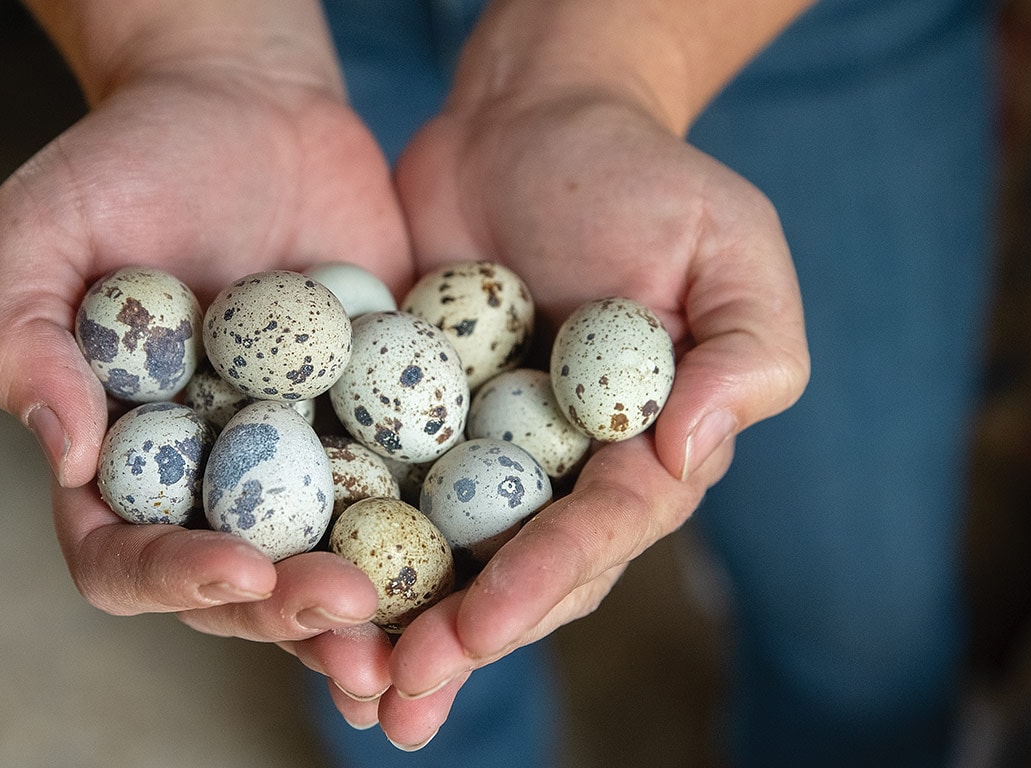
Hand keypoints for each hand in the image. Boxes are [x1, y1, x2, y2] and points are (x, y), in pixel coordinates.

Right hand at [0, 52, 411, 700]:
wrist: (246, 101)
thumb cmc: (125, 160)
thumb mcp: (40, 229)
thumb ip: (20, 338)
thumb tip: (67, 456)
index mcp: (117, 457)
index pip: (121, 556)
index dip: (171, 577)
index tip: (236, 565)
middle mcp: (207, 478)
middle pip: (235, 586)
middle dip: (285, 613)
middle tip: (345, 605)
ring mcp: (298, 458)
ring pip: (326, 563)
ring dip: (367, 609)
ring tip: (412, 631)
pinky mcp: (375, 421)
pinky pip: (406, 491)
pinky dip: (436, 535)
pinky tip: (479, 557)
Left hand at [358, 91, 809, 745]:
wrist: (530, 116)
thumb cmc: (643, 177)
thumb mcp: (727, 247)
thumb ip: (741, 354)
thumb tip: (691, 453)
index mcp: (641, 451)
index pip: (600, 531)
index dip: (545, 582)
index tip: (485, 625)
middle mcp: (558, 471)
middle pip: (515, 569)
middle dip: (462, 636)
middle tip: (400, 689)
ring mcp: (475, 450)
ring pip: (438, 552)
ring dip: (395, 621)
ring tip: (347, 684)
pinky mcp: (402, 416)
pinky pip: (369, 483)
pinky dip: (338, 539)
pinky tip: (289, 588)